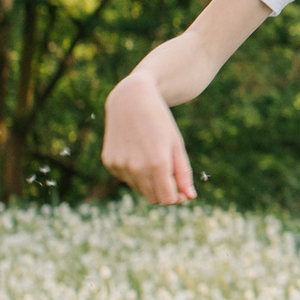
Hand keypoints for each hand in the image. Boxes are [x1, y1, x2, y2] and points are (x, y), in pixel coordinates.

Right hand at [103, 73, 196, 204]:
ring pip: (139, 189)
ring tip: (154, 159)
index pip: (166, 199)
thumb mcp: (176, 145)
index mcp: (157, 163)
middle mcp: (136, 167)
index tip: (182, 193)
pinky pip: (126, 178)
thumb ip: (183, 173)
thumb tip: (190, 197)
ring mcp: (120, 165)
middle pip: (152, 197)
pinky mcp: (109, 162)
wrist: (131, 100)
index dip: (176, 199)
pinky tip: (138, 152)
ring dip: (149, 182)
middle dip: (164, 193)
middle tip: (172, 180)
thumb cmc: (160, 122)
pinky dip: (135, 173)